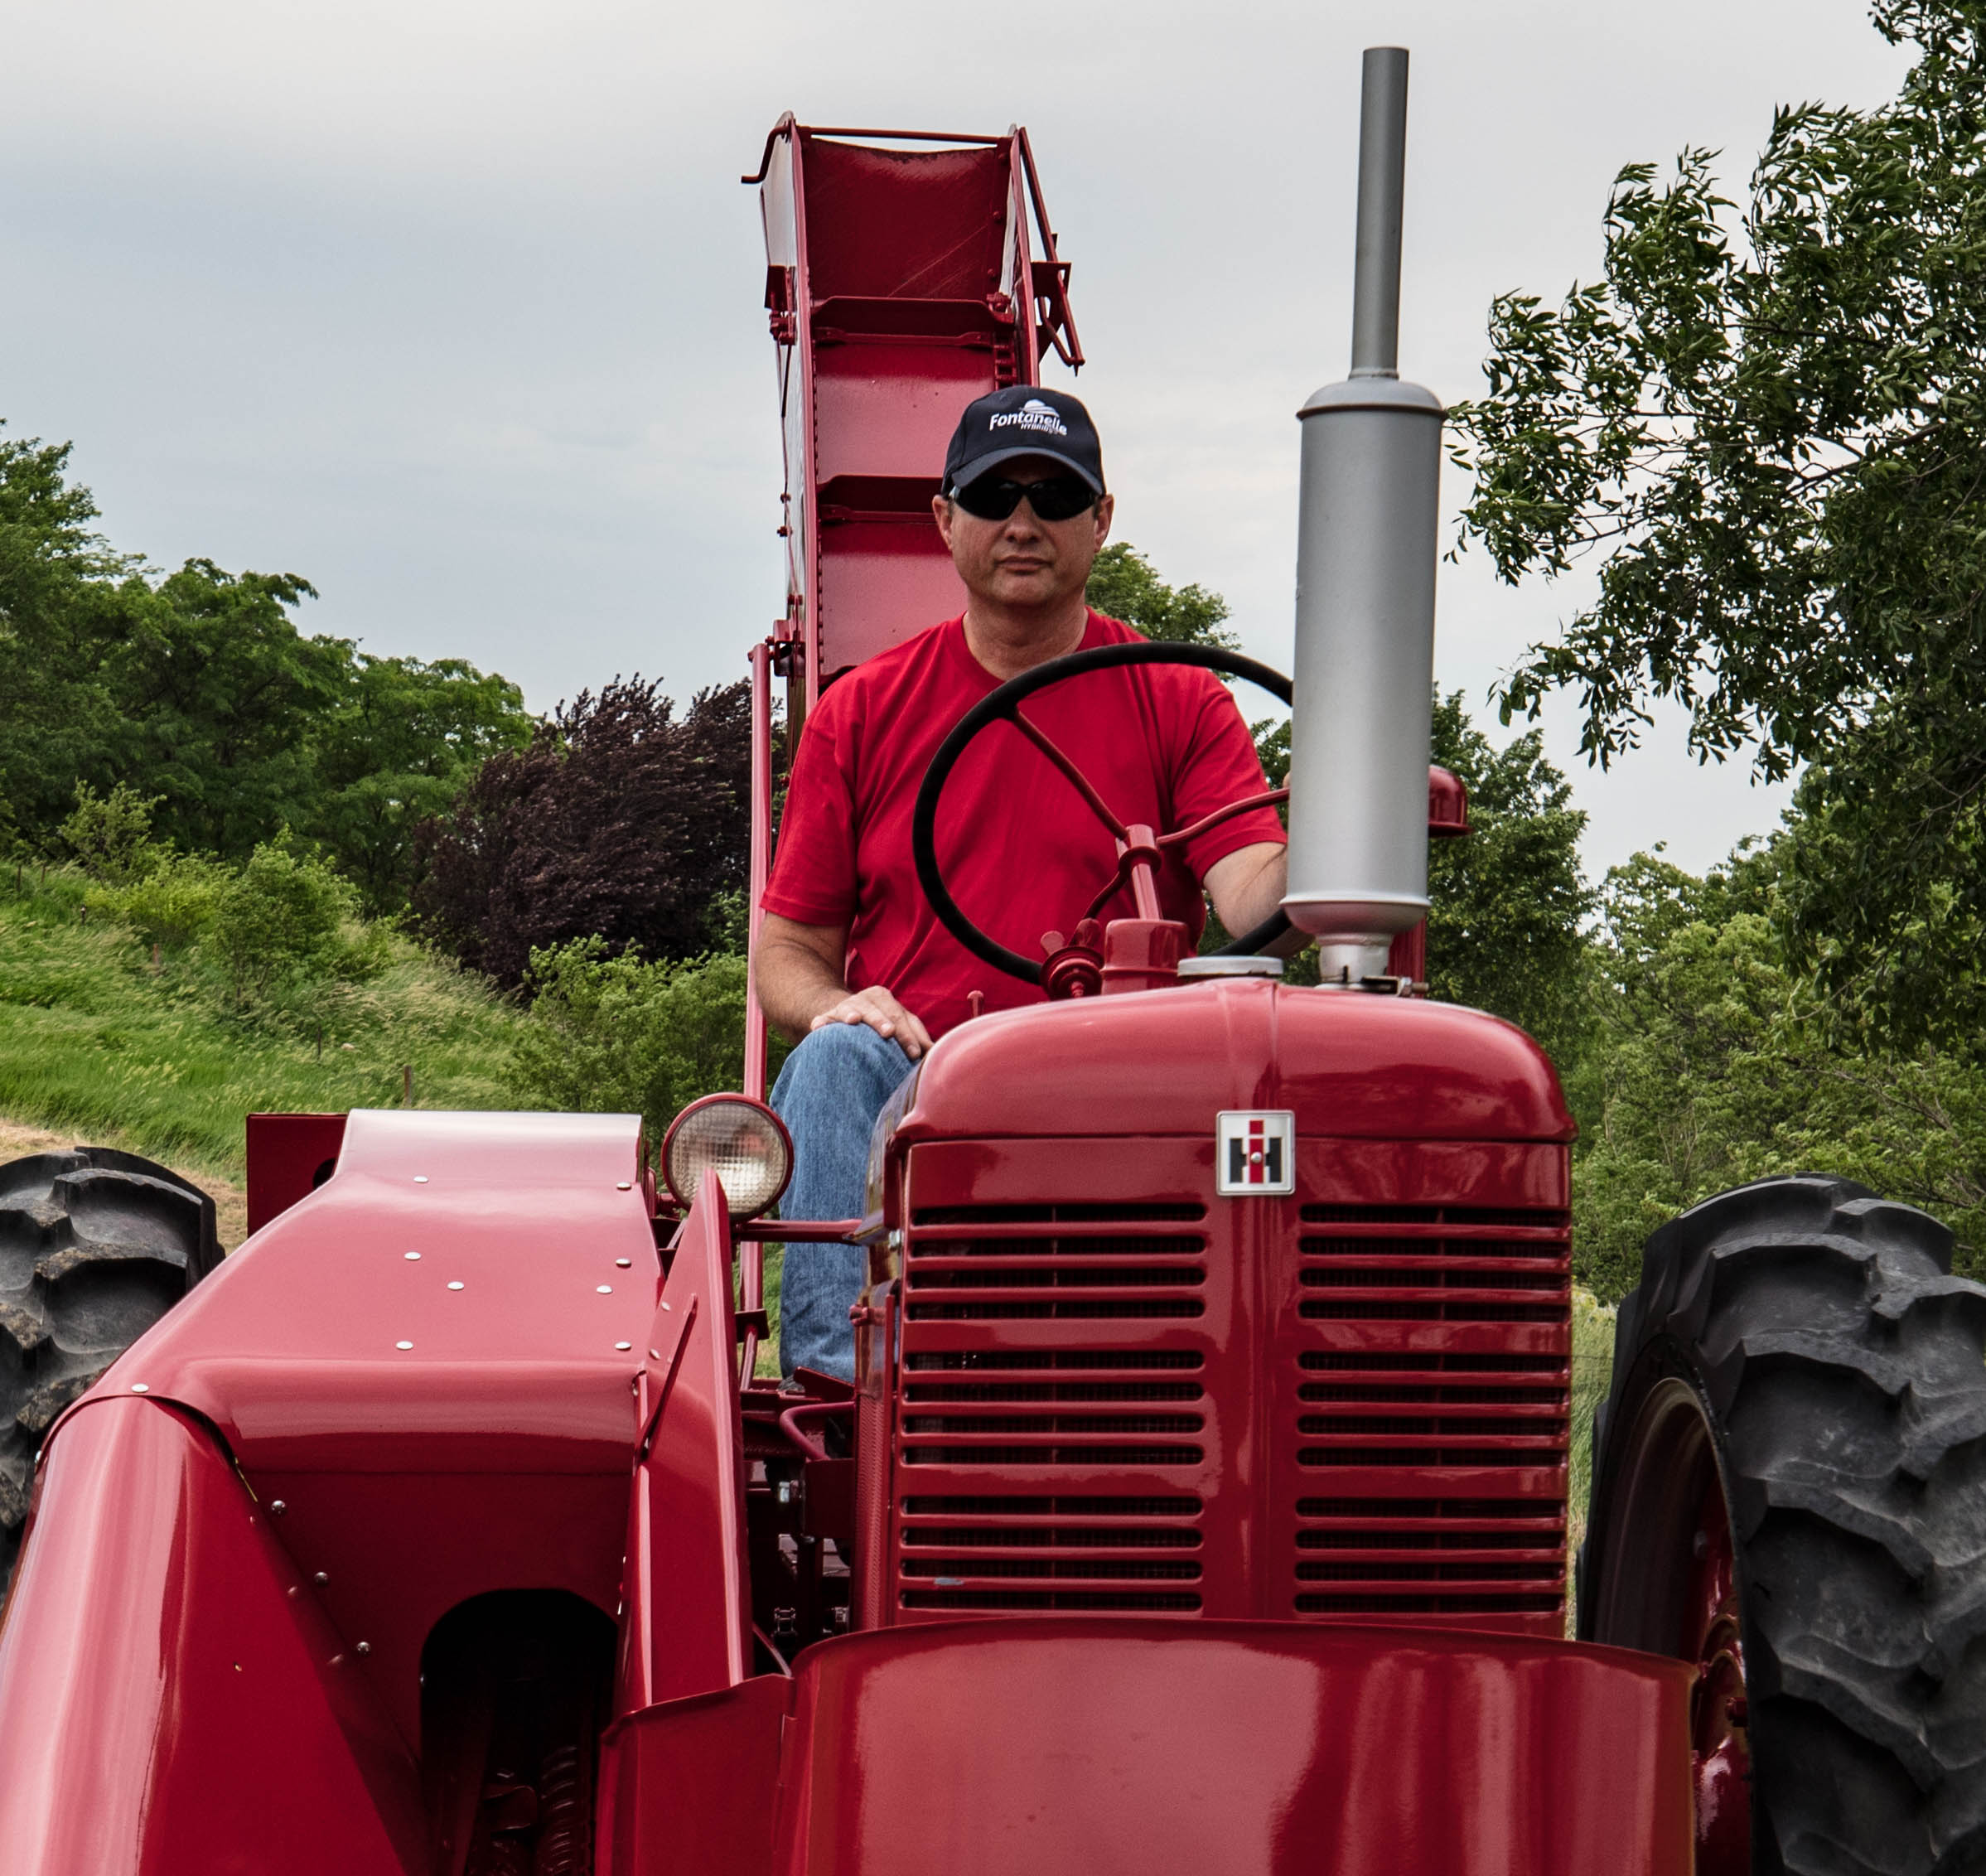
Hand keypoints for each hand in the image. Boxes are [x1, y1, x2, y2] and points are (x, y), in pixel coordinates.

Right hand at [808, 986, 933, 1059]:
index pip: (899, 1017)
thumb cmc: (881, 1024)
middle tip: (888, 1033)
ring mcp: (844, 1007)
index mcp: (885, 999)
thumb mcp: (900, 1026)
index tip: (914, 1054)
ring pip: (850, 1009)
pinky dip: (820, 1023)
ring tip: (854, 1020)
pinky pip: (822, 1020)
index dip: (908, 1035)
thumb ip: (917, 1037)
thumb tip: (936, 1052)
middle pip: (877, 1012)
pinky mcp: (826, 1017)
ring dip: (852, 1014)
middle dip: (883, 1023)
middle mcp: (864, 999)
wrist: (847, 1016)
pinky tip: (817, 1027)